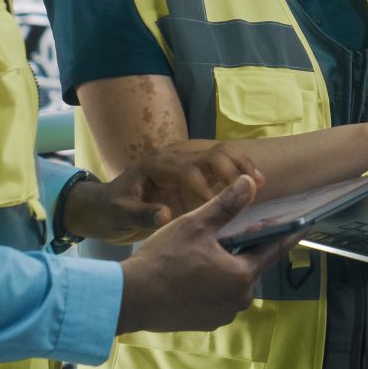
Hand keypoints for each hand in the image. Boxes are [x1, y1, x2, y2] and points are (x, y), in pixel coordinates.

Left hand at [66, 140, 263, 243]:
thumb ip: (141, 215)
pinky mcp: (195, 172)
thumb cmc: (112, 210)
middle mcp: (175, 157)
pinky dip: (240, 172)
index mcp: (156, 165)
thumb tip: (165, 215)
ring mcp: (186, 162)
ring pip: (222, 153)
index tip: (217, 204)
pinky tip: (254, 186)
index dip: (203, 185)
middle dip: (234, 168)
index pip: (186, 170)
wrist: (107, 206)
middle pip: (212, 152)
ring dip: (242, 165)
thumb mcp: (120, 214)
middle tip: (253, 186)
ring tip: (261, 182)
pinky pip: (222, 165)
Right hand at [116, 175, 293, 335]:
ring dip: (225, 268)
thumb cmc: (164, 260)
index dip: (289, 235)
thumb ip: (226, 205)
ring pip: (232, 282)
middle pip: (250, 266)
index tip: (305, 225)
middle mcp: (238, 299)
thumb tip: (250, 182)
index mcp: (242, 275)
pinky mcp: (205, 323)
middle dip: (244, 249)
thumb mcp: (196, 225)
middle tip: (232, 232)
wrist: (129, 299)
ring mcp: (222, 314)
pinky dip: (211, 284)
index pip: (274, 250)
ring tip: (205, 252)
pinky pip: (217, 298)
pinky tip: (193, 273)